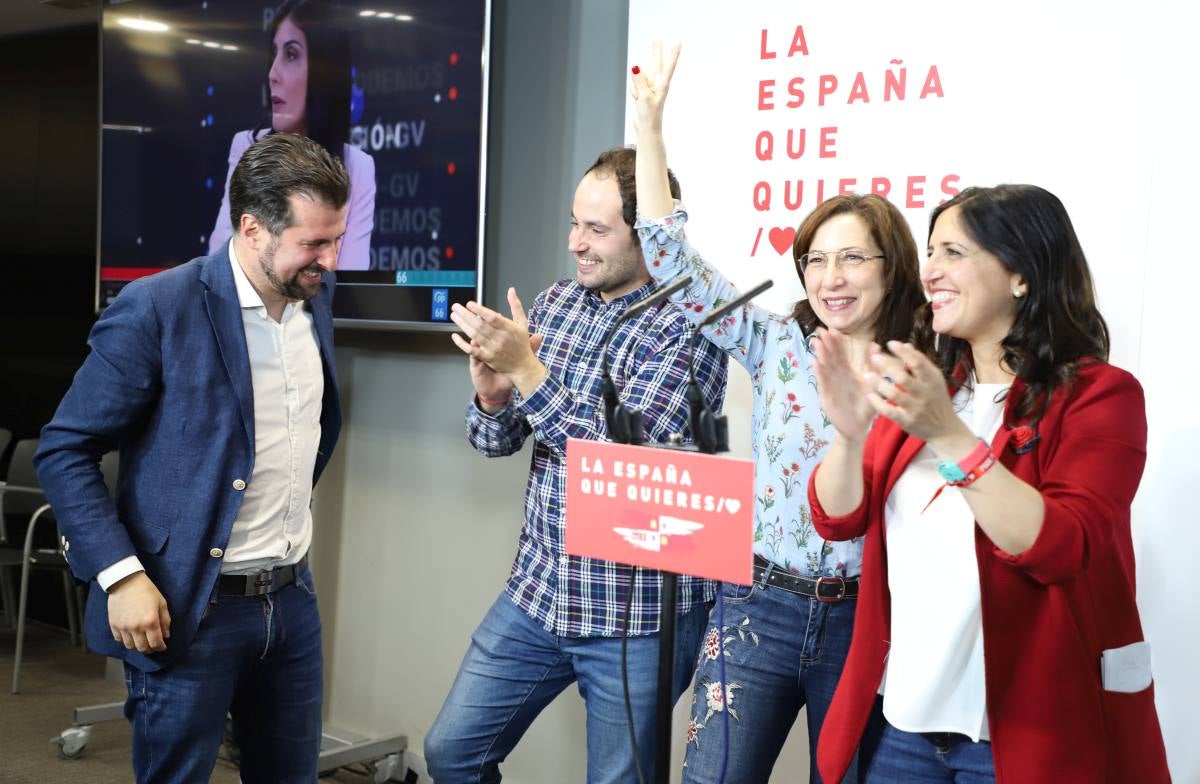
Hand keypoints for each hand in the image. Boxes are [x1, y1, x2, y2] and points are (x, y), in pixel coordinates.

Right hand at [108, 571, 170, 652]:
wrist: (126, 581)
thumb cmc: (146, 590)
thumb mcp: (162, 603)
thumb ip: (165, 621)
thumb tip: (166, 636)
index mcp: (150, 621)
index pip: (156, 643)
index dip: (160, 647)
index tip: (162, 646)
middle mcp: (136, 627)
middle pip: (143, 648)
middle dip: (150, 649)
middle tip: (153, 646)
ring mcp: (123, 627)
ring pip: (130, 646)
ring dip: (137, 646)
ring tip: (142, 641)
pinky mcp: (113, 624)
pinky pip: (119, 639)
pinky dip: (126, 640)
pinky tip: (131, 635)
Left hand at [450, 288, 545, 395]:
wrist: (523, 366)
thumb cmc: (522, 344)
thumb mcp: (522, 323)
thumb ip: (515, 306)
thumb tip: (511, 291)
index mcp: (509, 328)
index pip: (492, 317)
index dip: (480, 310)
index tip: (470, 304)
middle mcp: (500, 338)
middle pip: (480, 325)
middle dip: (466, 315)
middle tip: (456, 307)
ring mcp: (493, 349)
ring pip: (474, 335)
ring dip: (462, 325)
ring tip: (454, 316)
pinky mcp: (487, 358)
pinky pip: (471, 350)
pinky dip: (462, 344)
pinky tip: (455, 336)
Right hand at [629, 41, 680, 135]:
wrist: (646, 127)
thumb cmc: (649, 115)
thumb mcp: (643, 97)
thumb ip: (639, 80)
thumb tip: (635, 66)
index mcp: (662, 84)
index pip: (669, 66)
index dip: (673, 54)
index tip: (679, 43)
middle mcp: (656, 83)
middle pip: (655, 63)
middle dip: (655, 52)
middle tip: (656, 39)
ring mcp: (649, 86)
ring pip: (639, 77)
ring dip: (636, 85)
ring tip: (639, 98)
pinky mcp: (642, 90)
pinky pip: (633, 85)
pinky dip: (633, 91)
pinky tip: (636, 100)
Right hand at [812, 328, 875, 442]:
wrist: (859, 428)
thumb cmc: (865, 406)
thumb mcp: (872, 384)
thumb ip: (873, 366)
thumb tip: (876, 345)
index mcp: (847, 372)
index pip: (840, 354)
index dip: (836, 342)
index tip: (833, 329)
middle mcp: (837, 377)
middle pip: (830, 358)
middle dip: (825, 344)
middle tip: (821, 331)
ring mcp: (830, 386)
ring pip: (825, 368)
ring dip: (820, 355)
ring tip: (817, 342)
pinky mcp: (827, 397)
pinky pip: (823, 383)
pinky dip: (819, 373)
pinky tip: (815, 363)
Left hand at [862, 341, 971, 446]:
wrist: (946, 429)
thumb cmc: (937, 399)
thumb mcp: (935, 380)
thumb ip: (921, 363)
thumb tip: (906, 345)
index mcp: (932, 380)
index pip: (918, 362)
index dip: (903, 352)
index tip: (890, 343)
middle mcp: (924, 393)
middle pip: (903, 377)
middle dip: (887, 366)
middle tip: (874, 357)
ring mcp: (915, 408)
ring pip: (894, 394)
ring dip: (879, 383)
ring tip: (867, 375)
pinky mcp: (907, 421)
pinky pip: (889, 411)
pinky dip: (878, 403)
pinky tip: (870, 394)